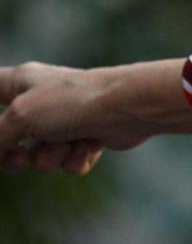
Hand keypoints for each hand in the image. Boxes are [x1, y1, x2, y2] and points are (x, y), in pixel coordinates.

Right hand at [0, 59, 191, 174]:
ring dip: (51, 157)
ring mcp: (65, 119)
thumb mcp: (20, 117)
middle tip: (24, 158)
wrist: (127, 108)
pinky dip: (76, 158)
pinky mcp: (87, 136)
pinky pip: (67, 161)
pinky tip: (90, 144)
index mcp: (21, 82)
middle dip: (15, 157)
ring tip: (67, 144)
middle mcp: (41, 99)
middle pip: (7, 138)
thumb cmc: (72, 102)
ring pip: (39, 155)